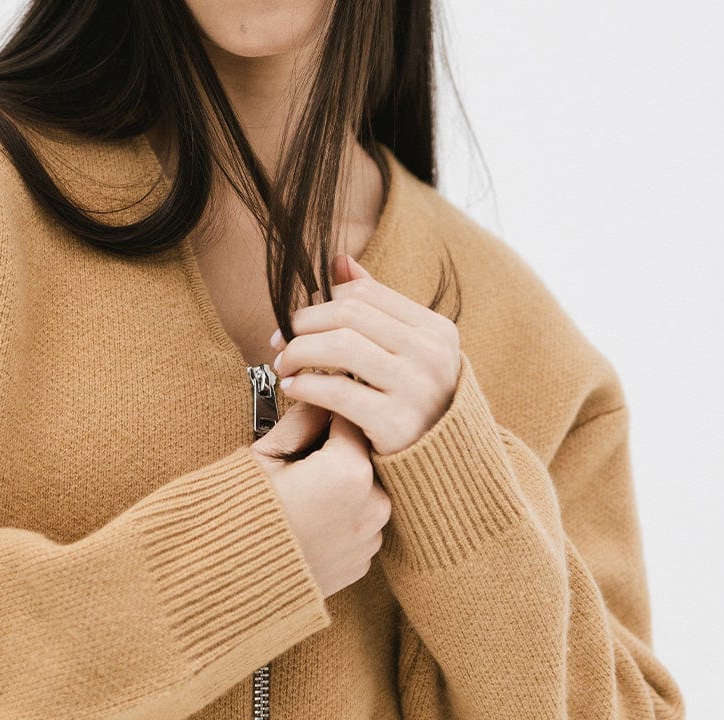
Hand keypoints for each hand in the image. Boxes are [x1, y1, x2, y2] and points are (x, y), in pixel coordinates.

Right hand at [250, 396, 391, 599]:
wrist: (228, 581)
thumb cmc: (241, 513)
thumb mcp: (266, 455)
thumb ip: (301, 421)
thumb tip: (320, 401)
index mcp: (349, 470)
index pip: (349, 420)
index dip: (325, 412)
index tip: (308, 413)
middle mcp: (372, 505)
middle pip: (361, 456)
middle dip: (335, 450)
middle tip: (298, 459)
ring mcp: (369, 538)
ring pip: (363, 490)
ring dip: (342, 484)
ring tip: (301, 493)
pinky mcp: (362, 562)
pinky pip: (358, 524)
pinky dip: (340, 517)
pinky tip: (307, 521)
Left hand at [270, 254, 460, 456]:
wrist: (444, 463)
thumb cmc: (414, 398)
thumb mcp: (407, 349)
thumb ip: (376, 305)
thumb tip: (339, 260)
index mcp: (435, 329)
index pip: (364, 294)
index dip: (321, 301)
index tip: (296, 320)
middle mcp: (431, 354)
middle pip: (348, 315)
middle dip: (303, 324)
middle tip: (279, 342)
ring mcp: (416, 388)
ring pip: (339, 347)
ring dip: (299, 352)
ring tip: (283, 366)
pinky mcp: (396, 424)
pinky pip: (337, 392)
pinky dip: (306, 386)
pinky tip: (293, 389)